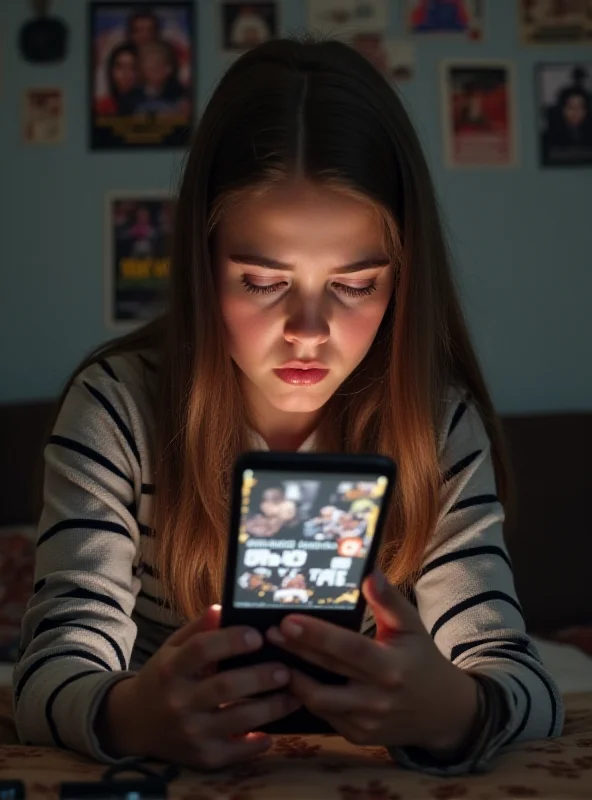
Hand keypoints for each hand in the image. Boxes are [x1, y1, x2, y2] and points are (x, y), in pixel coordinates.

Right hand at [97, 605, 300, 768]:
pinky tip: (272, 732)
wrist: (134, 723)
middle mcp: (179, 700)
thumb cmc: (164, 677)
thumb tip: (222, 608)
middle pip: (226, 687)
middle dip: (260, 677)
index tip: (258, 635)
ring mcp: (190, 732)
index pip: (202, 650)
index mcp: (172, 668)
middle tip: (286, 669)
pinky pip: (236, 752)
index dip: (231, 641)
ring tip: (294, 694)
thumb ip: (198, 629)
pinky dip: (257, 744)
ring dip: (271, 707)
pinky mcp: (201, 757)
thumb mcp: (173, 648)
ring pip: (238, 719)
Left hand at [266, 572, 477, 754]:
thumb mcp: (410, 626)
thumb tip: (369, 572)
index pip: (348, 649)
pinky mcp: (358, 736)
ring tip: (274, 657)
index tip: (288, 621)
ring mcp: (366, 721)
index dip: (317, 636)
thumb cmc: (420, 659)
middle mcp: (378, 697)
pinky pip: (325, 717)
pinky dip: (306, 698)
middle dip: (295, 651)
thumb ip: (388, 600)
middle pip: (327, 673)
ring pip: (319, 702)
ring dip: (294, 680)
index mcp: (391, 666)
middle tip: (269, 632)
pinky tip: (290, 678)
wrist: (442, 712)